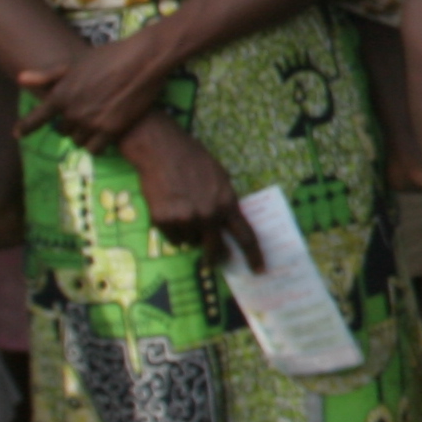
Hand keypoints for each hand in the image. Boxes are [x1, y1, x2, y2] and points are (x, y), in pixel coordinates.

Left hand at [18, 31, 175, 153]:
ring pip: (78, 141)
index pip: (36, 118)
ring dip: (84, 135)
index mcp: (60, 95)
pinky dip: (97, 145)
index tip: (18, 134)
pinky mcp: (111, 130)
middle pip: (62, 130)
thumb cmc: (109, 57)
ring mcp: (91, 122)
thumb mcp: (75, 64)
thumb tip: (21, 79)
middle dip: (69, 124)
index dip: (25, 128)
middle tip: (83, 114)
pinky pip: (95, 149)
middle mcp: (72, 112)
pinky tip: (104, 135)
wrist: (143, 60)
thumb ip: (47, 76)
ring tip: (96, 124)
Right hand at [121, 117, 256, 268]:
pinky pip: (172, 237)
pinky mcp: (163, 220)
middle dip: (215, 256)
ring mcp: (185, 219)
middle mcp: (208, 215)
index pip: (246, 236)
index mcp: (227, 203)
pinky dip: (172, 230)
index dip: (254, 255)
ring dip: (188, 234)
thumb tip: (224, 226)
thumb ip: (224, 204)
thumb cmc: (194, 162)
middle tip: (213, 261)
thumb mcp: (220, 180)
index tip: (259, 269)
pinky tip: (169, 210)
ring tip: (182, 211)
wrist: (163, 151)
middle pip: (215, 248)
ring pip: (189, 242)